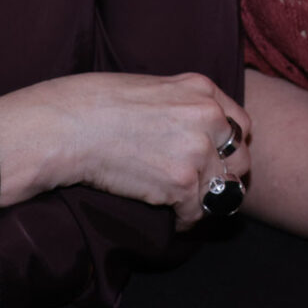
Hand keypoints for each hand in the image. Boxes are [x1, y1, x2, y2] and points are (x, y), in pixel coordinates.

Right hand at [0, 72, 248, 228]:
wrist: (66, 126)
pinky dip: (184, 220)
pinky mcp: (184, 183)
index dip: (229, 147)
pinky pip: (198, 213)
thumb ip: (180, 104)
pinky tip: (168, 216)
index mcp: (201, 89)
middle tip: (203, 189)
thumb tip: (191, 129)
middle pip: (241, 159)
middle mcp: (209, 116)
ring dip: (206, 201)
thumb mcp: (150, 87)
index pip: (241, 124)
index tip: (216, 162)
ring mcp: (199, 150)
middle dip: (224, 176)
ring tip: (184, 206)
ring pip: (225, 190)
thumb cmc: (92, 103)